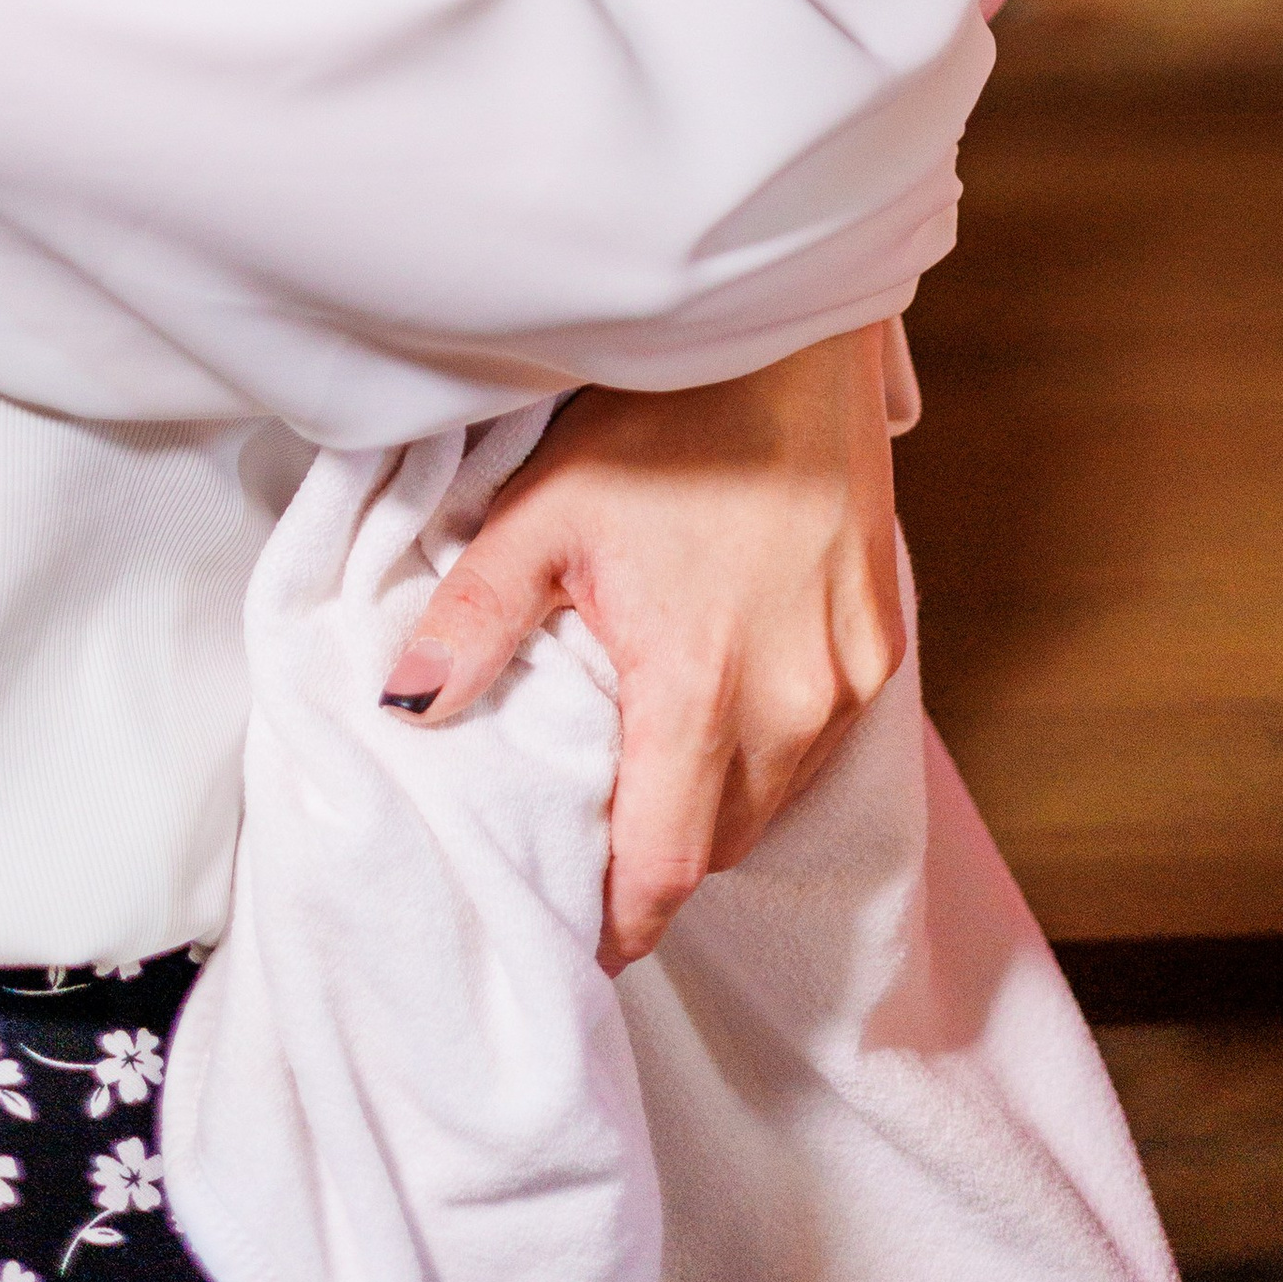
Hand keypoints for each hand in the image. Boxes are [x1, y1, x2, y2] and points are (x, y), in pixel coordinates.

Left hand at [379, 329, 903, 967]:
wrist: (791, 336)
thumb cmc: (667, 418)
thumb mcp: (546, 510)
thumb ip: (474, 621)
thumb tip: (401, 709)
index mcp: (703, 689)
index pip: (665, 865)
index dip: (621, 919)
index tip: (579, 945)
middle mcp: (793, 702)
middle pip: (721, 840)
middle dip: (658, 859)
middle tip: (595, 852)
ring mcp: (850, 674)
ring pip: (775, 794)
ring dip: (716, 805)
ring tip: (648, 781)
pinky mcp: (881, 639)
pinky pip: (820, 737)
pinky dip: (769, 749)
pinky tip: (721, 710)